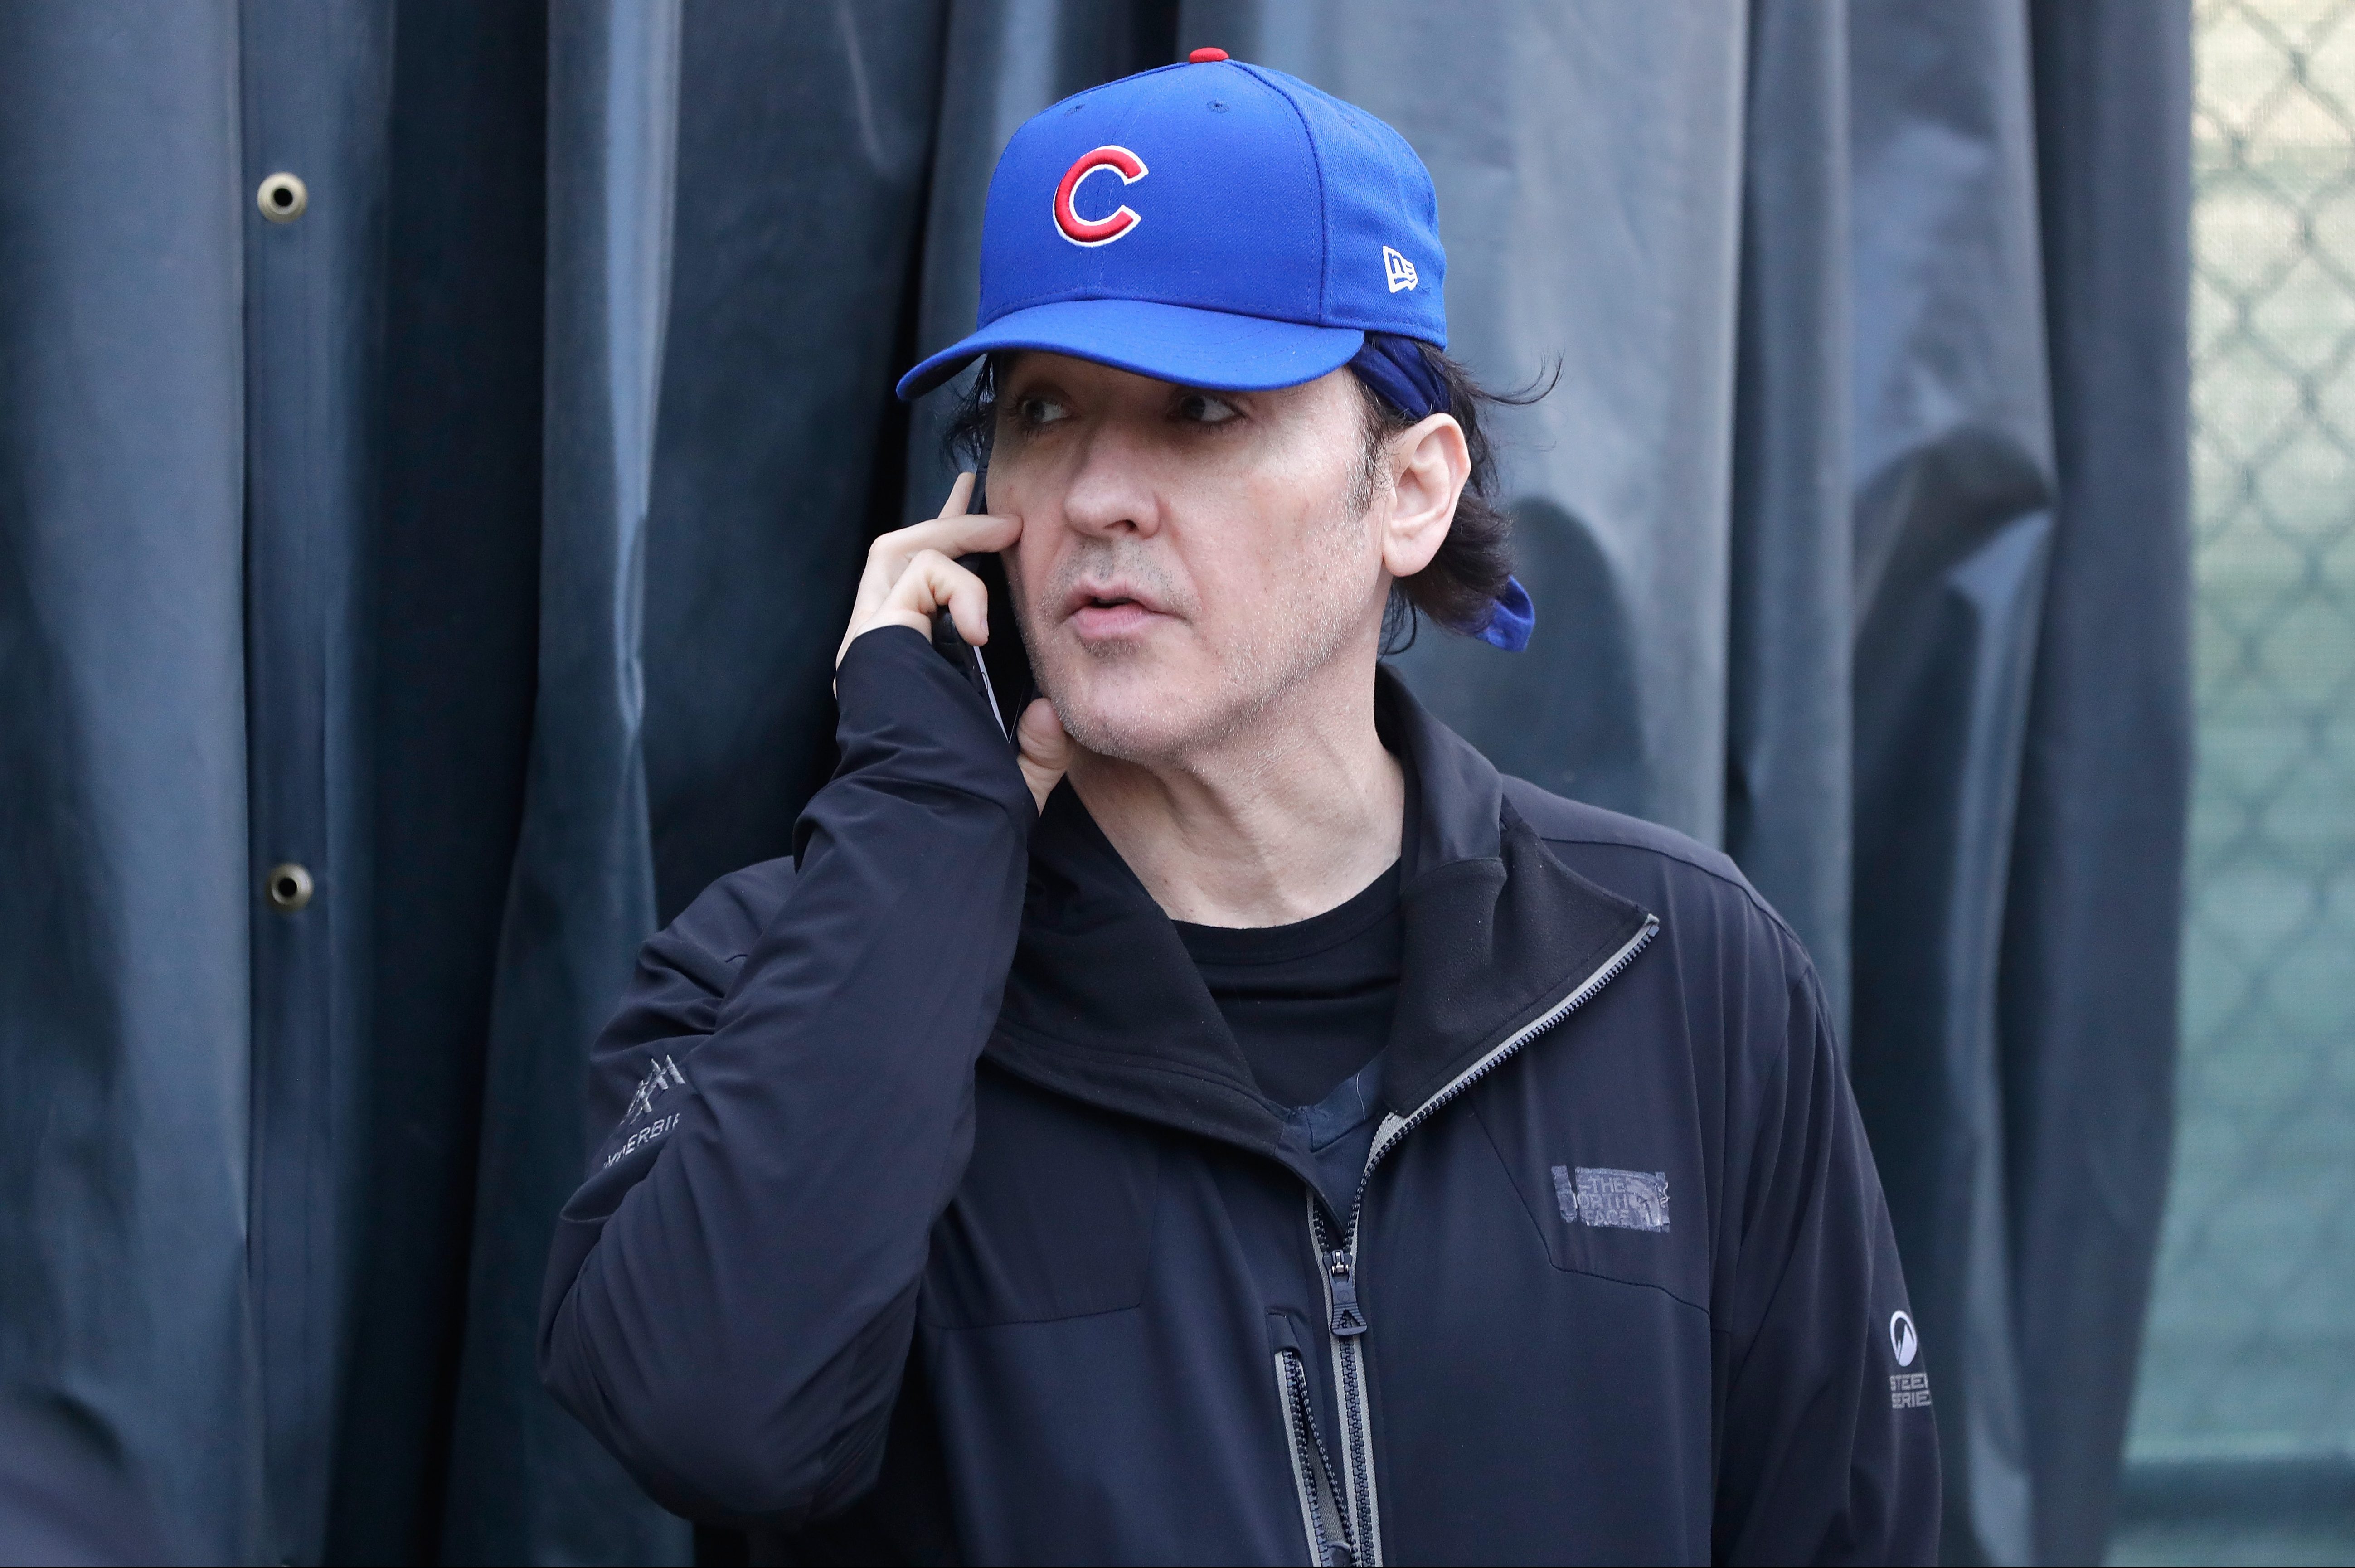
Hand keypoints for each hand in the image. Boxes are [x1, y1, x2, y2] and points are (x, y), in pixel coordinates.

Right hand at [837, 474, 1070, 812]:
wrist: (934, 827)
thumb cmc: (968, 810)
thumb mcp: (1020, 772)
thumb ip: (1038, 745)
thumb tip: (1049, 712)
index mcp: (909, 674)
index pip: (920, 591)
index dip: (950, 546)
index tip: (988, 518)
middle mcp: (882, 652)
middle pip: (898, 557)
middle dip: (945, 520)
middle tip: (988, 499)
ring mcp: (871, 643)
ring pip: (897, 551)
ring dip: (951, 532)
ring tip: (1000, 532)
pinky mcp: (873, 638)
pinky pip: (918, 576)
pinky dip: (958, 587)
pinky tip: (982, 625)